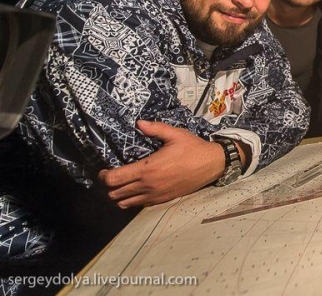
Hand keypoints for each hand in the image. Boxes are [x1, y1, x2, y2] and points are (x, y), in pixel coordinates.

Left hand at [97, 120, 224, 208]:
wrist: (211, 165)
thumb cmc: (192, 148)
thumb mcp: (175, 134)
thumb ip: (155, 128)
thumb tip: (138, 123)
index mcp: (147, 168)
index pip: (114, 179)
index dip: (103, 176)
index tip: (103, 170)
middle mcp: (148, 185)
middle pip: (114, 194)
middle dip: (108, 187)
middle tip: (110, 177)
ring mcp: (154, 195)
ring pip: (124, 203)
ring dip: (118, 196)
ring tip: (120, 186)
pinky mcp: (161, 200)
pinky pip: (138, 205)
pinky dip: (130, 200)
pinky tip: (134, 191)